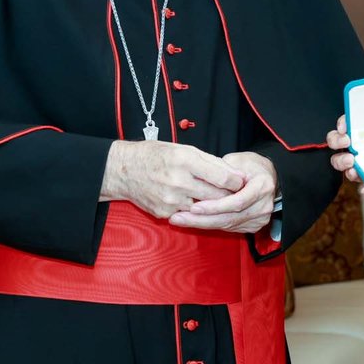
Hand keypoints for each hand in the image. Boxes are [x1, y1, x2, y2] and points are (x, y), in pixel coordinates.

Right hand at [101, 140, 244, 218]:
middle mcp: (178, 181)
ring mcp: (171, 200)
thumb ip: (211, 162)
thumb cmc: (154, 155)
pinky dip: (193, 209)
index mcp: (185, 160)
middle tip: (234, 193)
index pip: (222, 178)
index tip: (241, 183)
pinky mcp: (165, 213)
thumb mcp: (182, 149)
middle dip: (228, 195)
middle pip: (216, 196)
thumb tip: (236, 174)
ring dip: (211, 204)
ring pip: (204, 208)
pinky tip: (191, 200)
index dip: (236, 182)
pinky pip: (188, 214)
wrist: (123, 171)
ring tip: (213, 197)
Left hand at [169, 151, 278, 233]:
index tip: (194, 207)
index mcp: (262, 187)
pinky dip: (211, 225)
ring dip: (202, 224)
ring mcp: (260, 218)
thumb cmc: (251, 165)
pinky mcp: (253, 226)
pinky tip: (194, 222)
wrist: (268, 177)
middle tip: (178, 217)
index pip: (237, 201)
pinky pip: (229, 228)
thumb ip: (221, 170)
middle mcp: (263, 206)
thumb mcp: (237, 160)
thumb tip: (199, 179)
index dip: (215, 206)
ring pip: (227, 225)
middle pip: (230, 218)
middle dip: (202, 219)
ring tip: (180, 220)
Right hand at [327, 109, 363, 182]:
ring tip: (353, 164)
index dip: (343, 122)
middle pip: (336, 140)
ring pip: (339, 162)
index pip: (349, 122)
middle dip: (337, 140)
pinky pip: (355, 181)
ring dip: (342, 162)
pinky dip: (358, 182)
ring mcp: (359, 163)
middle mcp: (358, 146)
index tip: (346, 125)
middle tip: (347, 143)